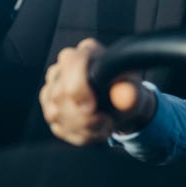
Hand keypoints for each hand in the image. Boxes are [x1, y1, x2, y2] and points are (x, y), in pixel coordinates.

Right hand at [39, 38, 155, 145]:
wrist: (123, 105)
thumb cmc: (127, 90)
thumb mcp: (134, 90)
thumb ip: (131, 92)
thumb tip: (127, 96)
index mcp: (88, 51)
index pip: (72, 62)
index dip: (78, 88)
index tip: (91, 108)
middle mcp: (64, 66)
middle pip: (60, 94)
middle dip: (84, 117)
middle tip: (106, 121)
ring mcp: (53, 86)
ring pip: (55, 113)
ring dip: (84, 128)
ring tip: (104, 125)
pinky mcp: (50, 107)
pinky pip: (58, 127)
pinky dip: (80, 135)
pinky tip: (95, 130)